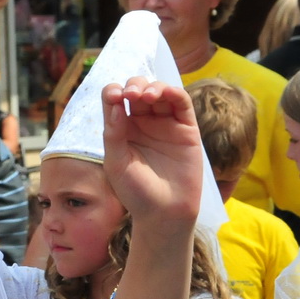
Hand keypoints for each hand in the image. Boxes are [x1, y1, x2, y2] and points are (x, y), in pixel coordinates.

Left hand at [100, 78, 204, 233]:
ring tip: (146, 97)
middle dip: (133, 85)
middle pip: (137, 89)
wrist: (164, 212)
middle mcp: (143, 123)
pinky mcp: (186, 128)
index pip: (115, 100)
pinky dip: (173, 92)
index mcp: (122, 129)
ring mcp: (165, 124)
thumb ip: (114, 134)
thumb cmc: (136, 192)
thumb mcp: (116, 164)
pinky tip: (164, 94)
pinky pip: (181, 102)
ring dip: (151, 86)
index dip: (113, 92)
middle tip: (131, 96)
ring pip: (159, 91)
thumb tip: (117, 103)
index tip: (115, 98)